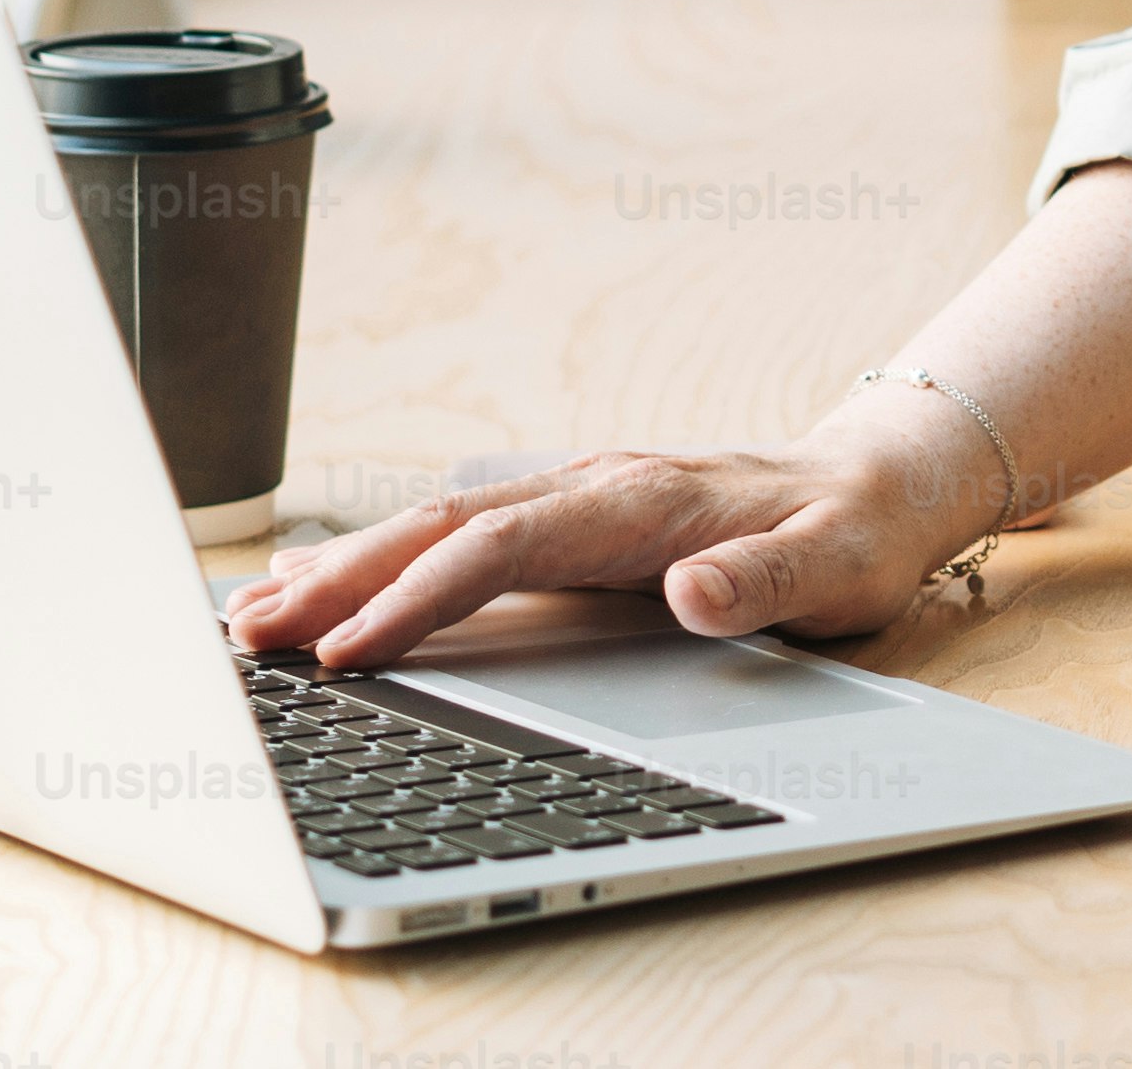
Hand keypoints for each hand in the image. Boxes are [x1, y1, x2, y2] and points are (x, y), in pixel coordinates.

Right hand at [220, 392, 1001, 669]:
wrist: (881, 483)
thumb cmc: (855, 536)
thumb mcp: (836, 570)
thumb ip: (764, 586)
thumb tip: (695, 593)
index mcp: (642, 500)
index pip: (505, 546)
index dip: (422, 595)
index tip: (350, 649)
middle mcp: (594, 485)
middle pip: (444, 526)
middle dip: (343, 578)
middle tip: (250, 632)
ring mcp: (576, 496)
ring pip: (437, 525)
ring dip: (345, 566)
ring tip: (251, 612)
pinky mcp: (570, 517)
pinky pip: (458, 535)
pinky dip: (383, 558)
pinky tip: (328, 586)